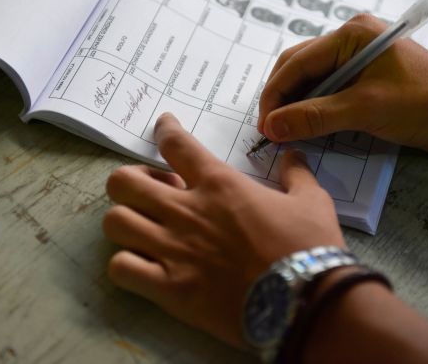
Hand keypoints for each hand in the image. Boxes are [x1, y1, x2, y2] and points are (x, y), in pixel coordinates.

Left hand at [103, 113, 344, 347]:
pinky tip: (144, 265)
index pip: (176, 144)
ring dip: (126, 221)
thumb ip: (297, 175)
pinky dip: (126, 264)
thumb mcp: (312, 201)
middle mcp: (187, 211)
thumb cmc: (308, 247)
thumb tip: (293, 155)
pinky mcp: (169, 289)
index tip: (163, 125)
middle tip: (149, 191)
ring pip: (115, 222)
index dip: (164, 129)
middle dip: (129, 182)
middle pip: (123, 182)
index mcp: (219, 185)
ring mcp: (173, 250)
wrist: (306, 302)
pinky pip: (121, 268)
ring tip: (143, 227)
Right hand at [258, 14, 427, 153]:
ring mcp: (356, 55)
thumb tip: (271, 127)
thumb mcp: (365, 109)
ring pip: (311, 78)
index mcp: (351, 34)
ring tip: (284, 130)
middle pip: (299, 66)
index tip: (264, 126)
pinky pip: (327, 86)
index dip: (275, 95)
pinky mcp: (363, 73)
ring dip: (296, 103)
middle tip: (271, 130)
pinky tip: (306, 124)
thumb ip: (315, 117)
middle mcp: (350, 38)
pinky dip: (314, 106)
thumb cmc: (420, 104)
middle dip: (282, 98)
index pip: (297, 62)